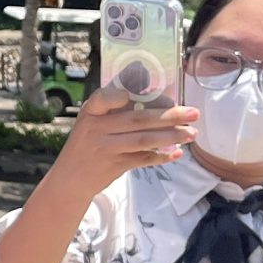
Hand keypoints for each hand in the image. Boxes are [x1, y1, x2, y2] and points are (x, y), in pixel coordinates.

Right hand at [52, 85, 197, 192]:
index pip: (104, 98)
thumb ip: (112, 106)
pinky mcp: (113, 166)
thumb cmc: (86, 143)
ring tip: (192, 133)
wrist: (69, 179)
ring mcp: (105, 149)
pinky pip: (142, 160)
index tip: (145, 91)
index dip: (122, 94)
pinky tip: (176, 153)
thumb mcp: (91, 121)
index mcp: (90, 112)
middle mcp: (95, 129)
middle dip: (169, 116)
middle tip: (193, 113)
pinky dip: (161, 156)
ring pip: (144, 140)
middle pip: (137, 119)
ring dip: (171, 136)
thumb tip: (148, 83)